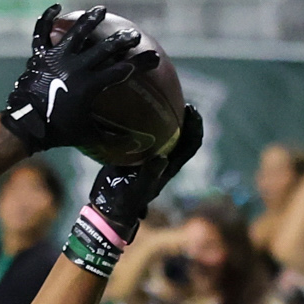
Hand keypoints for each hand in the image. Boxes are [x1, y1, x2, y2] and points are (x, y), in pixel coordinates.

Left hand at [2, 4, 153, 152]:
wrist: (24, 127)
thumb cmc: (57, 132)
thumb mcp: (87, 135)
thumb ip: (111, 136)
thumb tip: (134, 144)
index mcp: (90, 85)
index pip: (123, 70)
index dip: (141, 64)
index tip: (155, 59)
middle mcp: (76, 67)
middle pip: (106, 47)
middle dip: (123, 39)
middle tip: (132, 36)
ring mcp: (56, 59)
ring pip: (77, 33)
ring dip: (90, 20)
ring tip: (101, 10)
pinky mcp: (40, 56)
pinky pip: (42, 33)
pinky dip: (47, 19)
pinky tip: (56, 7)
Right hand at [82, 104, 202, 240]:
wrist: (107, 207)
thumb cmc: (125, 201)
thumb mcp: (138, 190)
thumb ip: (150, 175)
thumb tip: (162, 158)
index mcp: (170, 166)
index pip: (191, 144)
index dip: (195, 126)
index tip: (191, 110)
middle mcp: (163, 157)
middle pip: (180, 133)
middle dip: (182, 115)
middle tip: (175, 97)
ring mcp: (148, 155)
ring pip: (162, 132)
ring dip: (162, 116)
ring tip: (155, 99)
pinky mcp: (132, 153)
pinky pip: (142, 134)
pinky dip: (141, 122)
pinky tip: (131, 111)